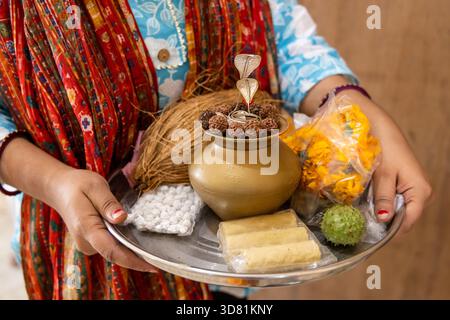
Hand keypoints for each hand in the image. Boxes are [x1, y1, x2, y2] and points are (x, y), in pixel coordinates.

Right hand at [52, 168, 156, 271]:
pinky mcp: (92, 242)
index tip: (153, 266)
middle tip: (161, 260)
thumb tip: (122, 218)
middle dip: (137, 260)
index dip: (133, 261)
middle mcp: (86, 241)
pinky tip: (139, 244)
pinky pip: (110, 247)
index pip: (112, 250)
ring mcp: (87, 244)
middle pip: (115, 255)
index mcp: (87, 227)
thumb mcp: (95, 186)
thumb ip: (108, 203)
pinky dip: (125, 247)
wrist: (59, 188)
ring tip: (153, 250)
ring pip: (114, 252)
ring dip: (132, 253)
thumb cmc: (78, 185)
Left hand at [369, 110, 432, 232]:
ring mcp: (413, 189)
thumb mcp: (382, 174)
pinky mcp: (404, 184)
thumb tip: (384, 220)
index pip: (407, 221)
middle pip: (403, 217)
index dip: (390, 229)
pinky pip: (394, 200)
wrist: (379, 126)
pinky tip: (369, 198)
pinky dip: (381, 202)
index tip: (369, 232)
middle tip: (363, 219)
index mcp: (421, 191)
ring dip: (381, 211)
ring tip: (364, 208)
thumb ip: (384, 198)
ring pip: (397, 209)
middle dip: (384, 220)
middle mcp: (421, 193)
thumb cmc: (383, 147)